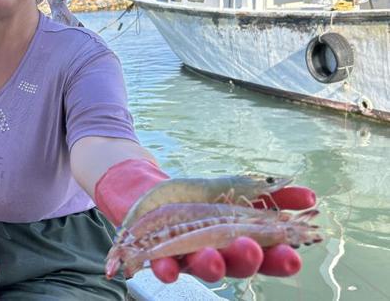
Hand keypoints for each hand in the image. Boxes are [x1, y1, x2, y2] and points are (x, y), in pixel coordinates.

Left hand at [150, 186, 316, 282]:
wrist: (151, 195)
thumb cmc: (199, 199)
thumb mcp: (236, 190)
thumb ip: (272, 196)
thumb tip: (310, 197)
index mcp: (241, 243)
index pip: (267, 255)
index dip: (280, 258)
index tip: (293, 254)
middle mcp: (219, 255)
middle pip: (237, 264)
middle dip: (246, 258)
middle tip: (251, 248)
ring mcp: (189, 257)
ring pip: (203, 267)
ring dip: (210, 264)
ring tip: (213, 256)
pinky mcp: (160, 256)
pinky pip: (163, 267)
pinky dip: (166, 269)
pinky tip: (167, 270)